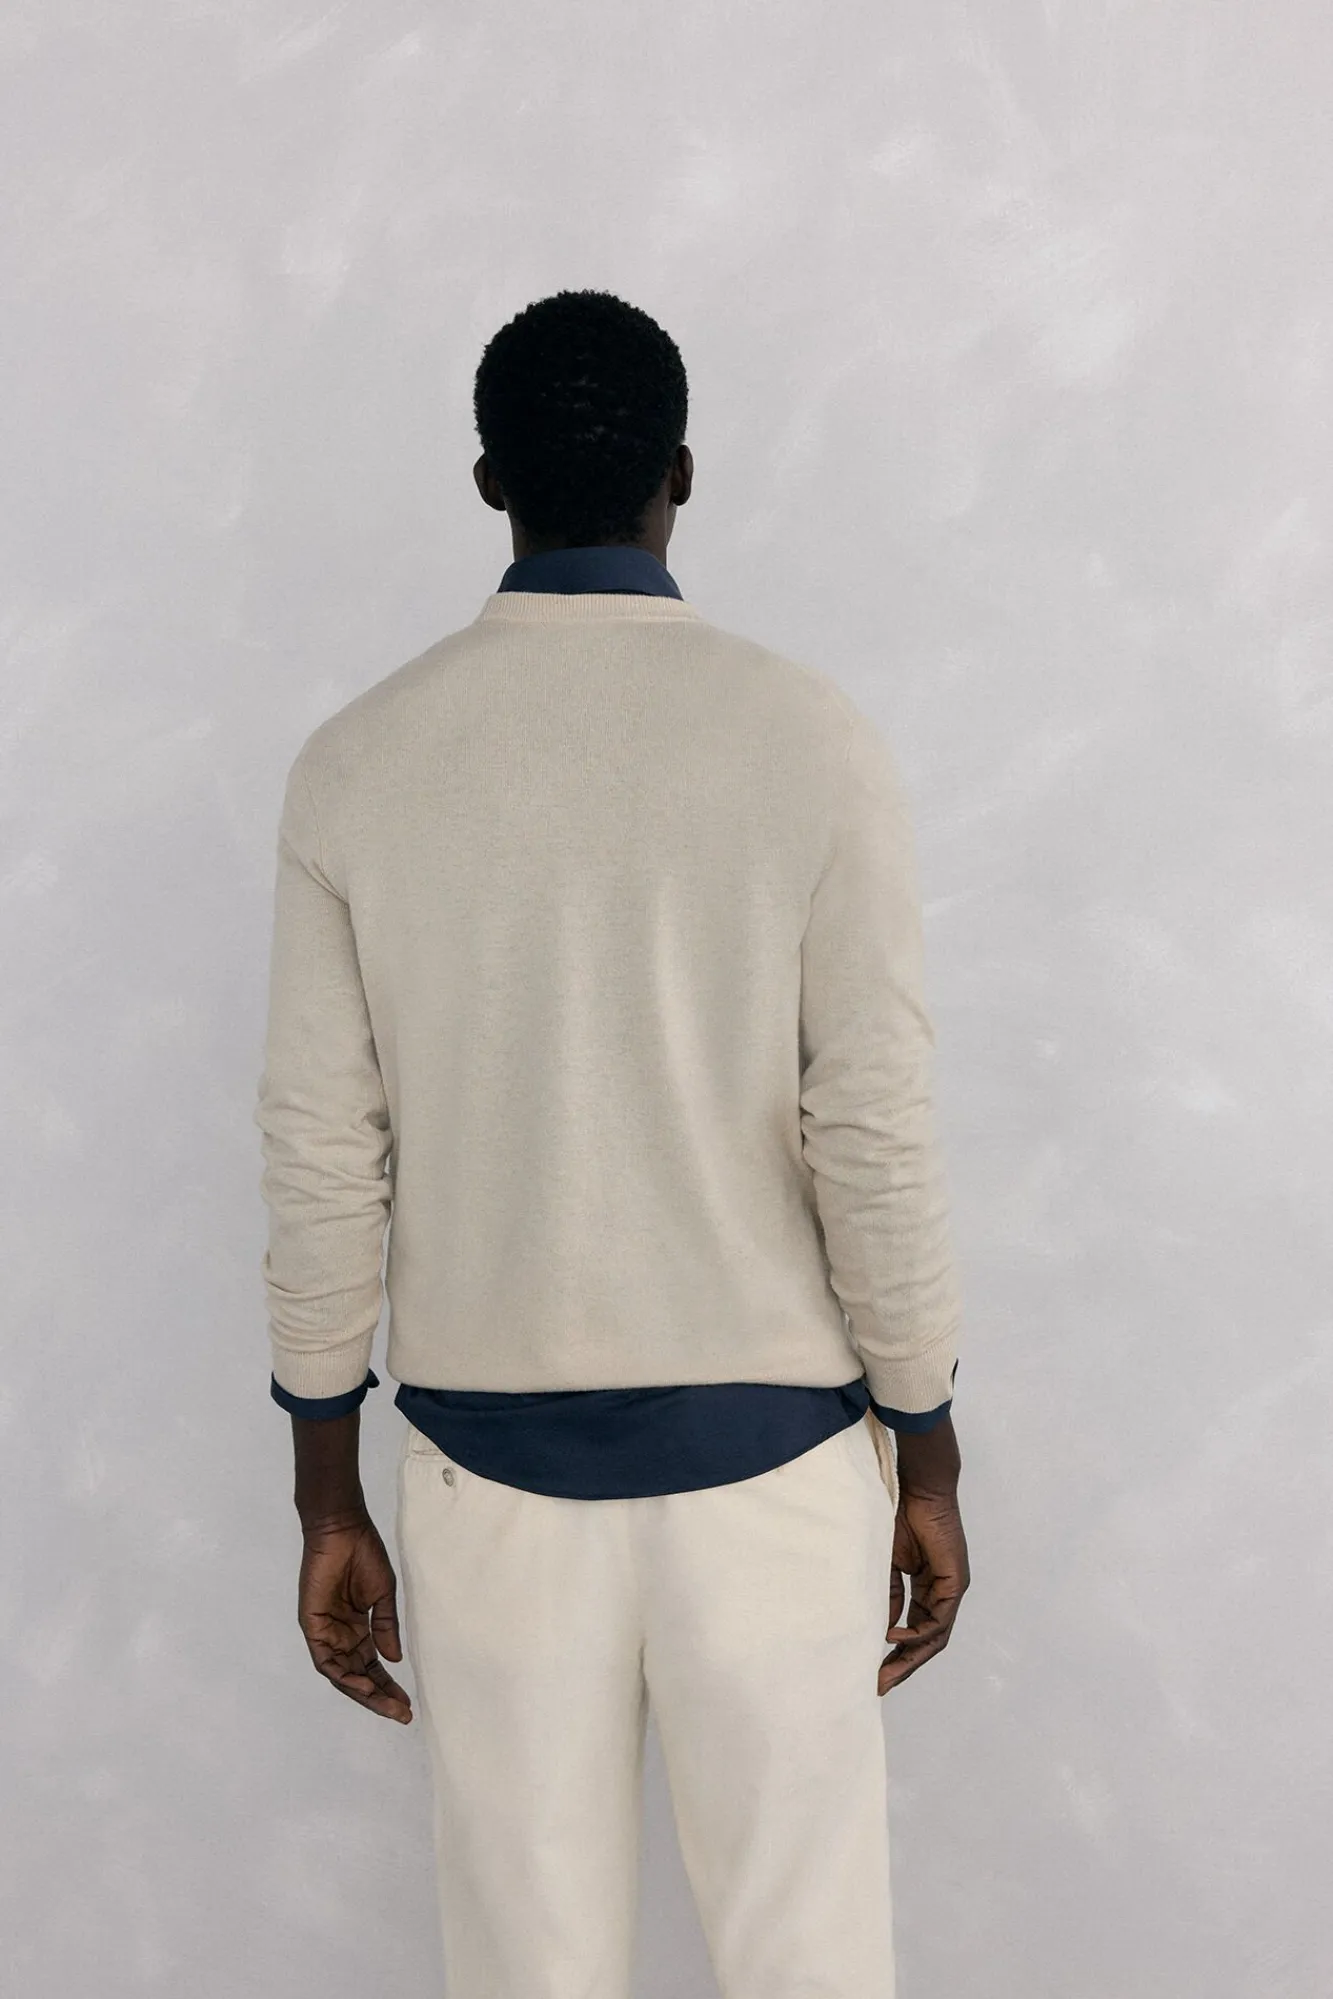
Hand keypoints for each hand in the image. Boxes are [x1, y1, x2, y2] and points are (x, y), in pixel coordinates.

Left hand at [297, 1511, 413, 1723]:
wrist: (343, 1530)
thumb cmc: (363, 1554)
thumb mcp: (382, 1595)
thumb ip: (385, 1628)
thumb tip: (394, 1659)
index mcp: (356, 1628)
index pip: (371, 1666)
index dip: (388, 1686)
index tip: (407, 1704)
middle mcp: (339, 1636)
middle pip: (357, 1676)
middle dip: (378, 1697)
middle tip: (401, 1714)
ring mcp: (325, 1633)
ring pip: (341, 1675)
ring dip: (362, 1693)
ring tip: (385, 1704)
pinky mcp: (312, 1626)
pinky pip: (325, 1660)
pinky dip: (343, 1675)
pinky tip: (363, 1685)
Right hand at [876, 1487, 969, 1694]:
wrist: (918, 1489)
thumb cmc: (900, 1518)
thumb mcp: (887, 1565)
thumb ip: (889, 1596)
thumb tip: (884, 1629)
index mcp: (925, 1588)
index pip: (914, 1629)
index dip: (896, 1652)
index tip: (873, 1671)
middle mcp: (941, 1593)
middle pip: (926, 1641)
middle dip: (903, 1664)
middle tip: (881, 1685)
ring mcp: (950, 1589)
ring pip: (935, 1636)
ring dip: (910, 1656)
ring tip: (887, 1672)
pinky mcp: (955, 1583)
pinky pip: (939, 1618)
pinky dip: (918, 1632)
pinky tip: (896, 1638)